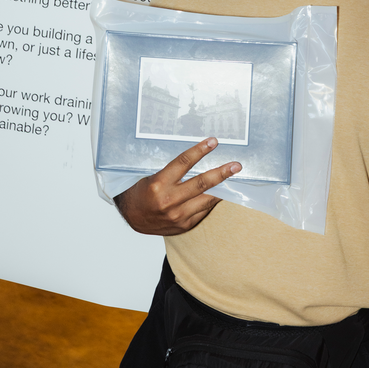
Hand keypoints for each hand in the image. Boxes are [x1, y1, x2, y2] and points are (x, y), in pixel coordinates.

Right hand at [114, 137, 240, 235]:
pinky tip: (220, 193)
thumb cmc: (142, 193)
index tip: (213, 142)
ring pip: (207, 200)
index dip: (200, 150)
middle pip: (201, 183)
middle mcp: (169, 200)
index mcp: (159, 184)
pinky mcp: (184, 225)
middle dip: (221, 173)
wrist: (133, 218)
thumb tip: (196, 158)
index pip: (183, 162)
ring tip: (233, 178)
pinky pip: (203, 211)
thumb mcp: (153, 177)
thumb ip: (174, 171)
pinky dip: (212, 201)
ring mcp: (178, 215)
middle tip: (236, 166)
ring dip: (222, 188)